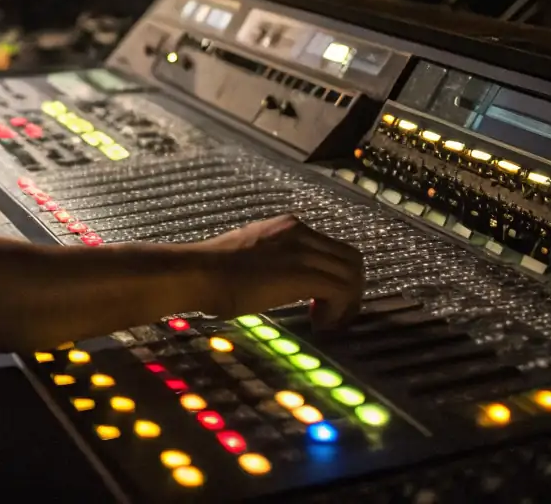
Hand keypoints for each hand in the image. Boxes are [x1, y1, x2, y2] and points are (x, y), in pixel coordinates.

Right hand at [195, 215, 363, 329]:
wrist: (197, 272)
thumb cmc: (212, 271)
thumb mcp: (251, 256)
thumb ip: (272, 261)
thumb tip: (278, 281)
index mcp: (288, 227)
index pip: (335, 249)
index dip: (337, 277)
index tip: (320, 302)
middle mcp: (301, 232)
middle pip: (353, 259)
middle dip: (351, 290)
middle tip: (331, 315)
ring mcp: (302, 251)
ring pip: (352, 275)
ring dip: (346, 303)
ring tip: (324, 321)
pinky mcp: (301, 273)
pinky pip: (341, 291)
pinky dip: (338, 311)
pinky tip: (317, 323)